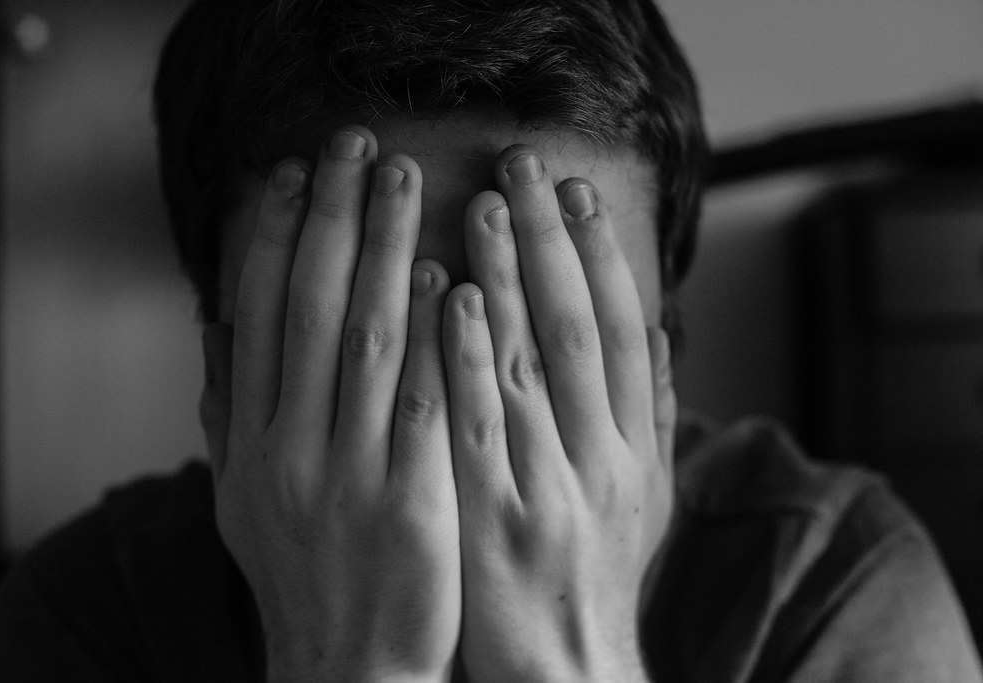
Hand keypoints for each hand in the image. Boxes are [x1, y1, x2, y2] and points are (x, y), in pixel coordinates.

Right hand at [202, 126, 459, 681]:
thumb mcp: (244, 499)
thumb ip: (227, 414)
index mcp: (248, 442)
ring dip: (382, 250)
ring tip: (404, 180)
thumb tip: (216, 328)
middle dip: (331, 218)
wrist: (350, 669)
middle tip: (356, 145)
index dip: (271, 235)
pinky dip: (429, 335)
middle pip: (307, 307)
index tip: (293, 172)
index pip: (255, 315)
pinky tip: (448, 277)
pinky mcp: (410, 502)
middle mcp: (287, 448)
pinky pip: (419, 400)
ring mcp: (347, 475)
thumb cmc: (305, 574)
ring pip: (362, 338)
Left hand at [443, 145, 675, 681]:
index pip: (628, 333)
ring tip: (484, 204)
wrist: (563, 673)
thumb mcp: (644, 499)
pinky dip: (470, 356)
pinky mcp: (494, 519)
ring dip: (510, 279)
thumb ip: (654, 417)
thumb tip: (664, 332)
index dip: (603, 257)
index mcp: (639, 451)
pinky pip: (481, 424)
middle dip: (554, 242)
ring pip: (534, 365)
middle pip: (584, 330)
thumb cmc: (594, 574)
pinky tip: (452, 298)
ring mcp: (550, 489)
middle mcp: (604, 461)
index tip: (574, 191)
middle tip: (525, 165)